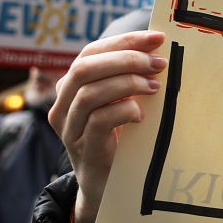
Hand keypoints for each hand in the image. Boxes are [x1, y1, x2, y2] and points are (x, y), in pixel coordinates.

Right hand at [48, 31, 166, 222]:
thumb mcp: (120, 100)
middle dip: (126, 59)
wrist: (107, 184)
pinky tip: (141, 114)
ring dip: (128, 83)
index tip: (157, 38)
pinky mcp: (85, 150)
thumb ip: (128, 77)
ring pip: (89, 93)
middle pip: (85, 68)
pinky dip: (124, 111)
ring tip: (154, 87)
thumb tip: (158, 49)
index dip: (124, 41)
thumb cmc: (119, 135)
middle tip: (159, 64)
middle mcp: (63, 106)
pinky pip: (99, 121)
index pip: (91, 52)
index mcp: (72, 87)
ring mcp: (71, 129)